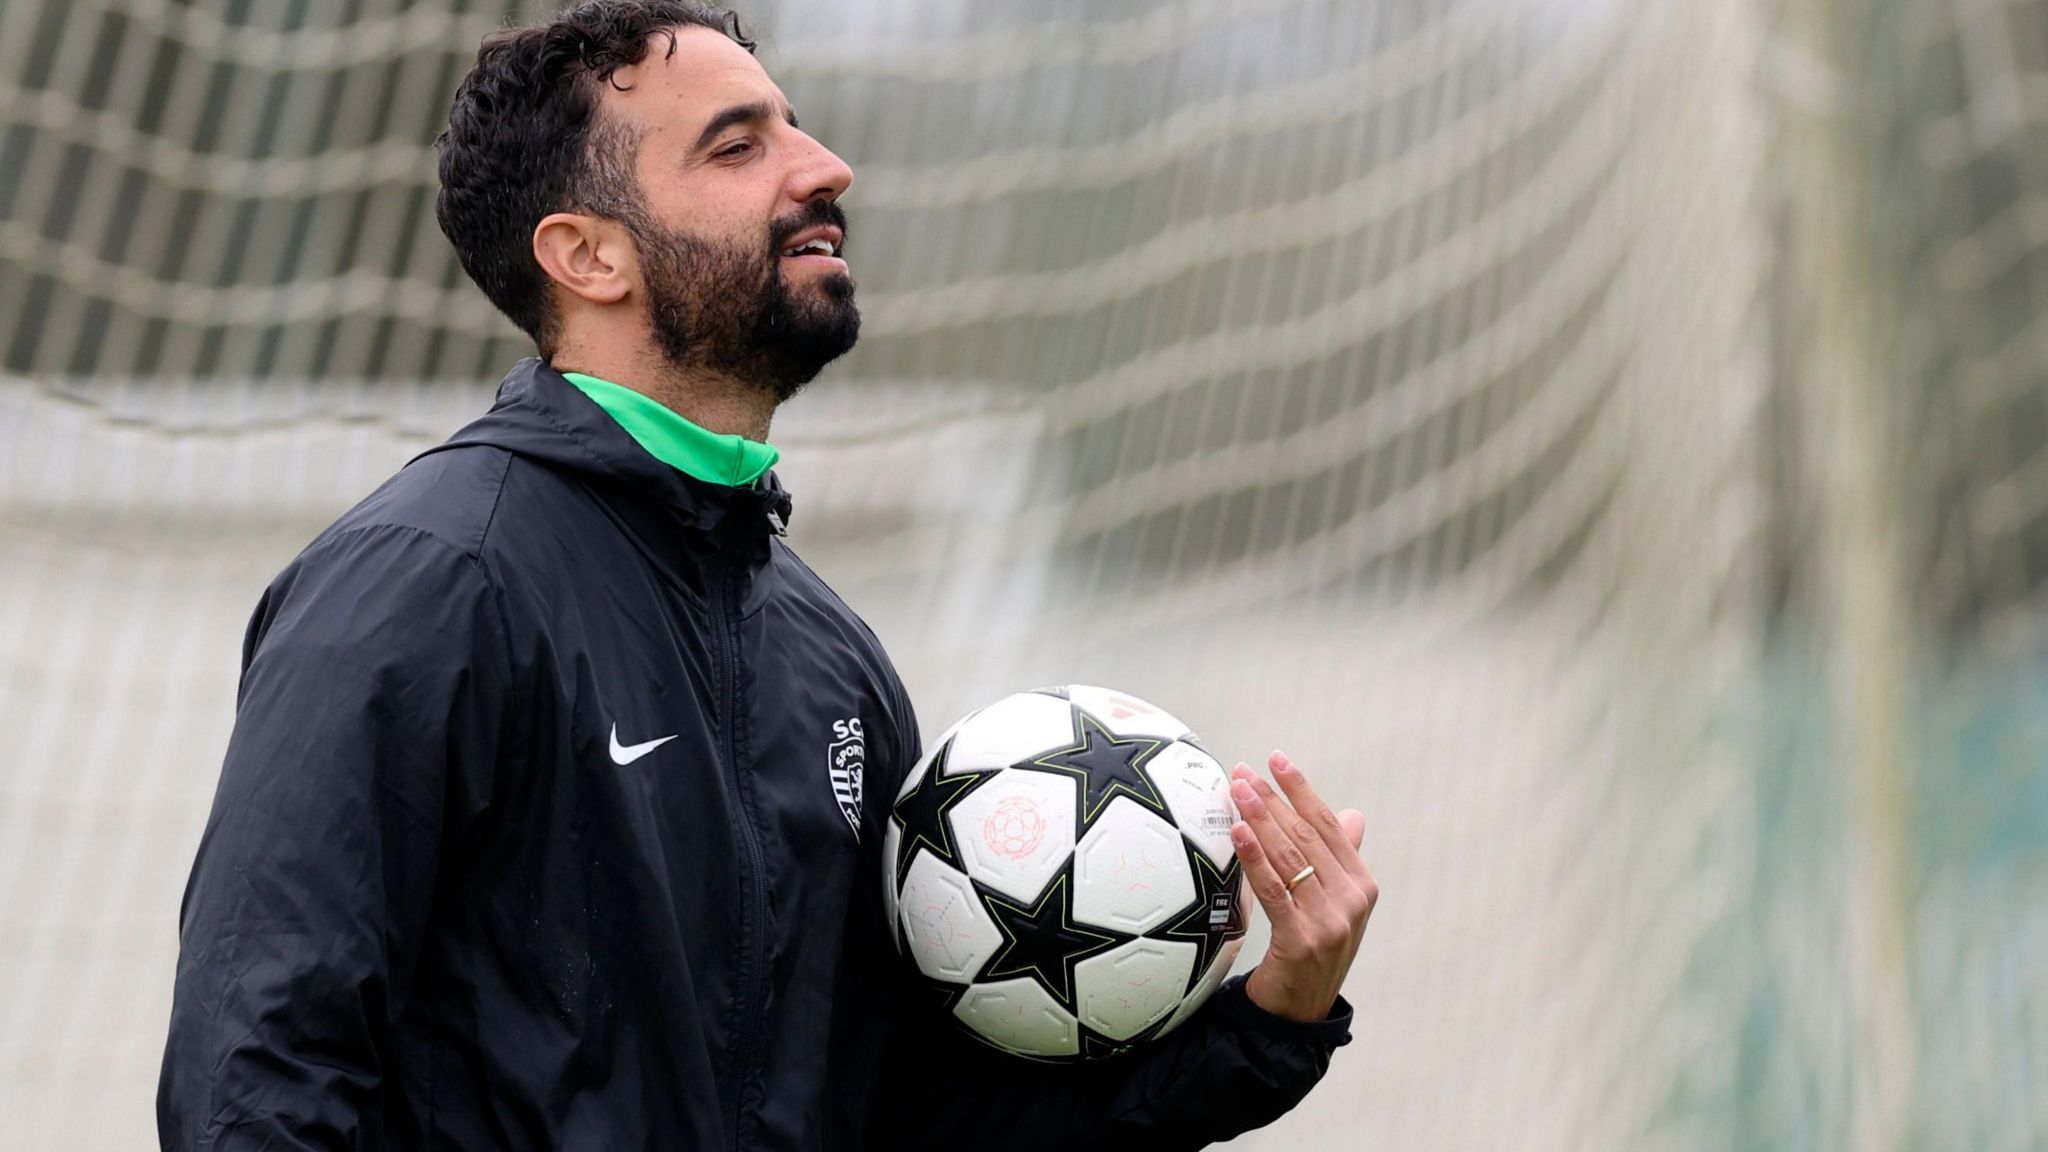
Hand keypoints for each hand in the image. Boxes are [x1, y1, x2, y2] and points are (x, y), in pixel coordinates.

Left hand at [1229, 751, 1377, 1022]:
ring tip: (1235, 791)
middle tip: (1241, 773)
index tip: (1276, 759)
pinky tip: (1238, 832)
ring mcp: (1331, 921)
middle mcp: (1353, 900)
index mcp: (1362, 885)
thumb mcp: (1335, 905)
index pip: (1330, 825)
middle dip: (1272, 799)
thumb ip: (1341, 860)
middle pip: (1307, 836)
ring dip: (1260, 819)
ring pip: (1290, 857)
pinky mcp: (1302, 940)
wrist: (1299, 1014)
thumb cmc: (1311, 950)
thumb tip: (1352, 814)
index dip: (1302, 789)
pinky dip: (1255, 856)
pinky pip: (1274, 889)